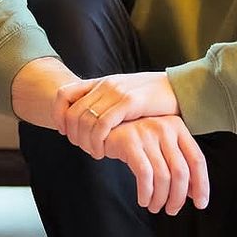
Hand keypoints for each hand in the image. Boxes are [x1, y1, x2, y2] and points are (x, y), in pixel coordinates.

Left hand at [53, 72, 178, 149]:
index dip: (57, 114)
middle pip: (72, 112)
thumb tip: (86, 122)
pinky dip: (97, 140)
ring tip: (95, 153)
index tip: (64, 132)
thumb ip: (105, 104)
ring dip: (85, 142)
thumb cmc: (151, 98)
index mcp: (100, 82)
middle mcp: (104, 85)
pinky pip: (103, 123)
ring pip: (85, 120)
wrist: (178, 88)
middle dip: (73, 135)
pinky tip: (104, 151)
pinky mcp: (129, 102)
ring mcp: (116, 92)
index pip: (63, 94)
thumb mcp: (121, 97)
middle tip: (82, 149)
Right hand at [102, 116, 209, 214]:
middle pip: (180, 171)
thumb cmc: (136, 139)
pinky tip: (143, 200)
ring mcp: (146, 133)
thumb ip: (178, 164)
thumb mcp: (160, 146)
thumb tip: (195, 193)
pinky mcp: (129, 141)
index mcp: (177, 126)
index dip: (202, 185)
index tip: (200, 204)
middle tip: (172, 210)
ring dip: (160, 198)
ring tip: (155, 207)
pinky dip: (146, 192)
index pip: (197, 160)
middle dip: (178, 197)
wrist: (103, 126)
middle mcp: (164, 127)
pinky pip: (144, 175)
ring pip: (163, 176)